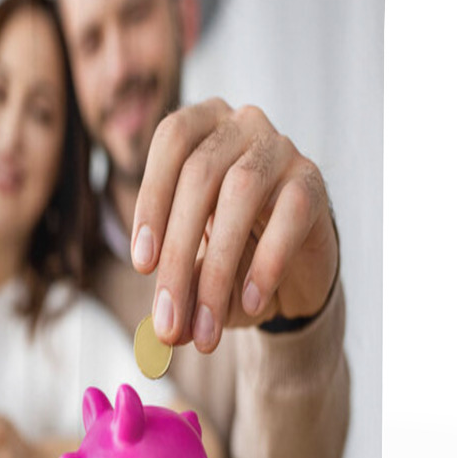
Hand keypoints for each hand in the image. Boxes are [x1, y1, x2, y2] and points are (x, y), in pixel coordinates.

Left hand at [131, 98, 338, 352]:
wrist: (290, 271)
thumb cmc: (230, 256)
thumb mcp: (194, 272)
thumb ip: (177, 293)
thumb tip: (165, 332)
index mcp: (201, 128)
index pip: (171, 142)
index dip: (152, 200)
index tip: (143, 265)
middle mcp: (241, 125)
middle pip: (200, 176)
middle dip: (180, 255)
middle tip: (169, 319)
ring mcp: (281, 149)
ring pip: (241, 193)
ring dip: (217, 269)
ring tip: (206, 329)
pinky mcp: (313, 184)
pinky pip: (290, 214)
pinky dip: (266, 263)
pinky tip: (251, 303)